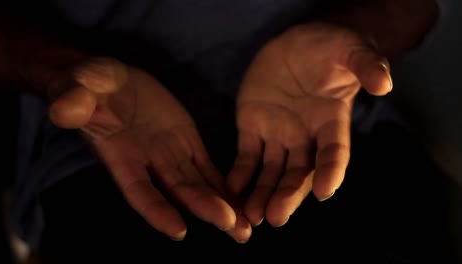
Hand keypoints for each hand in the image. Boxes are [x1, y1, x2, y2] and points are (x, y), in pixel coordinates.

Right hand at [46, 57, 250, 241]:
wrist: (109, 82)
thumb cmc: (87, 85)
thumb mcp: (77, 87)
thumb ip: (73, 100)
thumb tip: (63, 110)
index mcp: (120, 155)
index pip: (138, 189)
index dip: (156, 210)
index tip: (179, 230)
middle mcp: (148, 163)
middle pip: (179, 192)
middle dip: (205, 209)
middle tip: (234, 227)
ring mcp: (170, 154)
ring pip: (199, 185)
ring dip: (222, 205)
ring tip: (246, 227)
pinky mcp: (187, 142)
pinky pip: (208, 167)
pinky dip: (224, 185)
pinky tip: (243, 200)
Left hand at [227, 23, 391, 226]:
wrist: (294, 44)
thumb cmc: (327, 47)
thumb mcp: (350, 49)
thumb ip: (366, 65)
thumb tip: (384, 83)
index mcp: (332, 122)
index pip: (334, 152)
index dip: (331, 172)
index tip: (324, 192)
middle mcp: (306, 136)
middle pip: (299, 173)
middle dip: (288, 195)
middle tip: (276, 217)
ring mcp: (278, 134)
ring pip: (271, 171)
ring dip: (262, 194)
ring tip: (250, 216)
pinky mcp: (253, 127)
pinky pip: (246, 156)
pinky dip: (239, 174)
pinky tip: (231, 190)